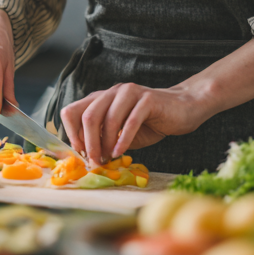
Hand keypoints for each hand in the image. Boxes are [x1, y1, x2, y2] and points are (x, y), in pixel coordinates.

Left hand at [60, 83, 206, 166]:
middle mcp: (112, 92)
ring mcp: (130, 93)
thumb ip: (103, 138)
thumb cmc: (149, 123)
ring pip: (108, 119)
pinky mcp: (147, 99)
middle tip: (94, 162)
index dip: (71, 133)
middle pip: (88, 116)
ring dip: (106, 144)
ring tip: (108, 159)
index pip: (72, 111)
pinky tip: (121, 152)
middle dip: (89, 143)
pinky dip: (123, 140)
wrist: (182, 109)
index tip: (79, 153)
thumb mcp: (120, 132)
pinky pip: (130, 122)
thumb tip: (86, 157)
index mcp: (101, 98)